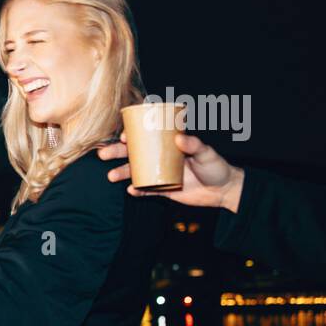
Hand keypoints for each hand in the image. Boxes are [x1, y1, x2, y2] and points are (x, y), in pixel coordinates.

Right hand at [99, 132, 245, 212]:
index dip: (132, 135)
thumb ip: (195, 145)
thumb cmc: (216, 167)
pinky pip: (145, 190)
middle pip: (133, 153)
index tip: (123, 137)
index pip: (146, 136)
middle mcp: (160, 157)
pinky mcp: (161, 190)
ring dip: (122, 173)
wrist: (222, 191)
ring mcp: (159, 173)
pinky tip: (131, 191)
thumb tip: (180, 139)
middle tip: (103, 155)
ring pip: (135, 172)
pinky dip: (137, 191)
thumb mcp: (207, 153)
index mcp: (168, 144)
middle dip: (116, 153)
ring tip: (111, 176)